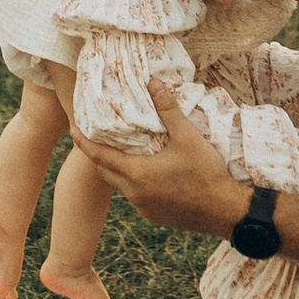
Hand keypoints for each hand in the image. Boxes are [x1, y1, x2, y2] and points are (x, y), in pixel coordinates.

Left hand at [77, 85, 247, 235]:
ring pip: (121, 185)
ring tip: (122, 150)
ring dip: (117, 168)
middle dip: (98, 155)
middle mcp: (134, 193)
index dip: (83, 142)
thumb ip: (168, 109)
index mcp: (136, 174)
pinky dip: (133, 181)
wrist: (225, 211)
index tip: (72, 129)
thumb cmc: (206, 173)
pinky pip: (135, 196)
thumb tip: (153, 83)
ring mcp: (144, 207)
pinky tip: (146, 171)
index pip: (99, 156)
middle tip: (96, 136)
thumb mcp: (188, 137)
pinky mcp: (154, 215)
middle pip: (105, 172)